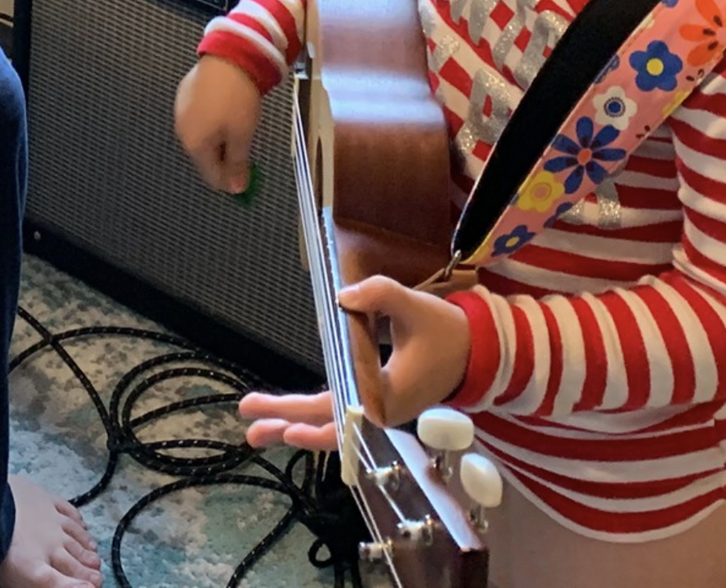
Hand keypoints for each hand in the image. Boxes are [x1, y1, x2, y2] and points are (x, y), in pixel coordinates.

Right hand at [173, 56, 261, 193]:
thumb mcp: (242, 136)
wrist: (229, 57)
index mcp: (194, 144)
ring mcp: (181, 111)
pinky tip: (226, 109)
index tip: (248, 177)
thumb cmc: (236, 98)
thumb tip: (235, 189)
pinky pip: (198, 117)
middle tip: (246, 147)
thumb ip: (237, 164)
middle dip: (225, 157)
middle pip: (205, 156)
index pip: (211, 176)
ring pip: (201, 136)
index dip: (231, 180)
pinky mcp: (184, 94)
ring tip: (238, 125)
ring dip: (219, 138)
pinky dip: (212, 120)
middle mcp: (182, 130)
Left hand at [239, 277, 473, 449]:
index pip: (341, 411)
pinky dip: (315, 417)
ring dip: (294, 424)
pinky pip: (340, 415)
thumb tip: (341, 296)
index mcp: (386, 397)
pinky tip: (289, 420)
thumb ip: (379, 294)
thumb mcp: (414, 307)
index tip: (286, 427)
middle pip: (327, 423)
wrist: (477, 352)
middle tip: (248, 425)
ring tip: (256, 431)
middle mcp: (378, 412)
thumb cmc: (447, 332)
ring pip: (330, 424)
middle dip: (286, 423)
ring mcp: (377, 410)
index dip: (312, 421)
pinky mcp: (377, 402)